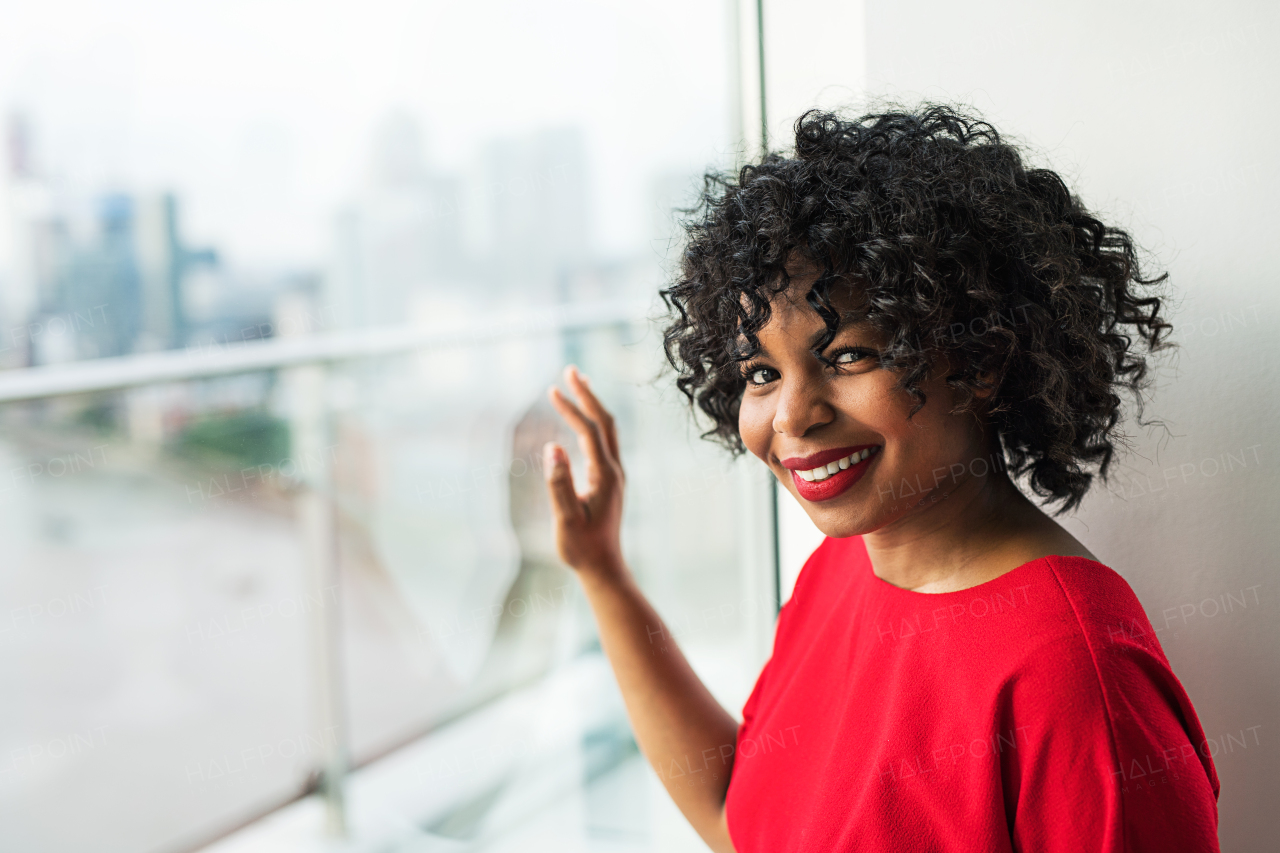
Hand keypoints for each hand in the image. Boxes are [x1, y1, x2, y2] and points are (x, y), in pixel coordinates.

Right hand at [543, 365, 625, 577]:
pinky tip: (579, 420)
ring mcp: (614, 474)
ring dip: (592, 405)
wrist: (604, 568)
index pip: (589, 432)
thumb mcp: (566, 518)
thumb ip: (559, 484)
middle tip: (570, 370)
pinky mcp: (609, 480)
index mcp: (605, 476)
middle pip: (605, 422)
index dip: (572, 409)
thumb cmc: (582, 548)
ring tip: (576, 385)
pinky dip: (591, 423)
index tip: (552, 390)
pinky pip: (602, 442)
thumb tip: (552, 449)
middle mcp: (614, 470)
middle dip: (588, 394)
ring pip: (607, 430)